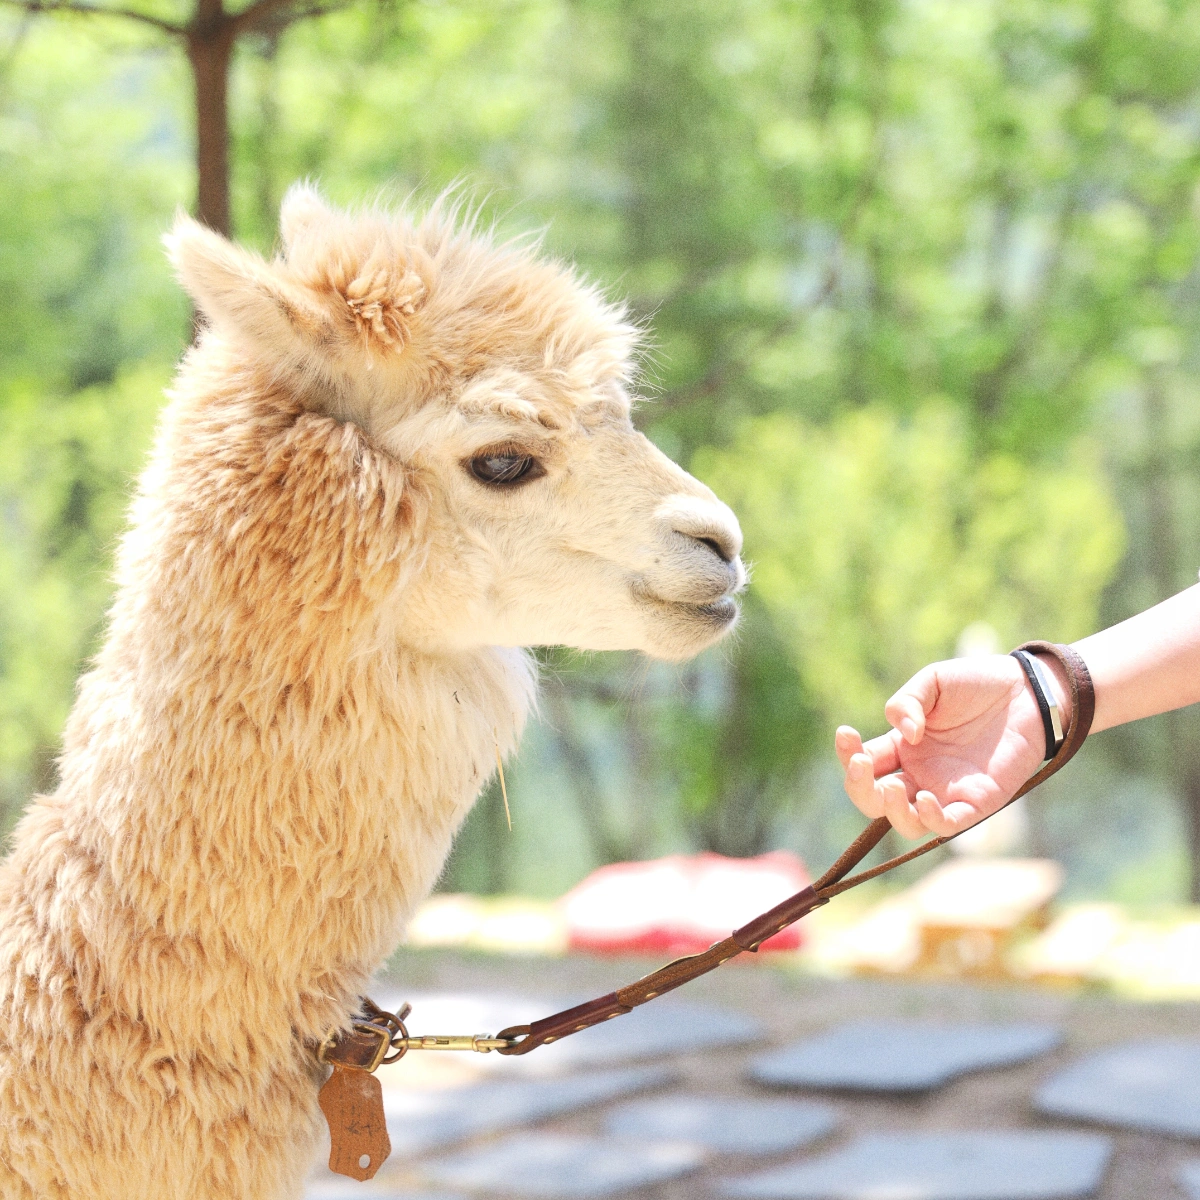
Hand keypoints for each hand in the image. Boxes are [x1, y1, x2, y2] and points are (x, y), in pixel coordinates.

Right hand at [834, 654, 1050, 839]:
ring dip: (891, 811)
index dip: (848, 754)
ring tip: (893, 787)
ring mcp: (945, 791)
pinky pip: (947, 826)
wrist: (1026, 692)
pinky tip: (926, 799)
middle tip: (861, 763)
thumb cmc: (976, 684)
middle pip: (874, 800)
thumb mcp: (932, 682)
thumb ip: (907, 702)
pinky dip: (931, 819)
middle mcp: (918, 774)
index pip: (864, 763)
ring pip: (906, 822)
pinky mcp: (977, 802)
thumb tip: (905, 735)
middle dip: (859, 787)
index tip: (846, 733)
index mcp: (902, 747)